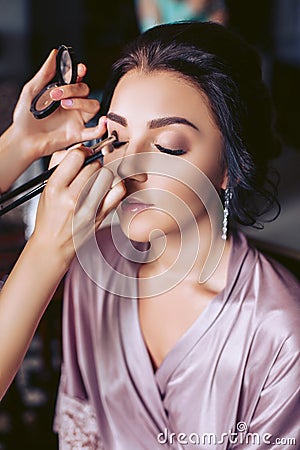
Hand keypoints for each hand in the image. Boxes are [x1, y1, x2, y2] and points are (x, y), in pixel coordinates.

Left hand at [0, 48, 103, 191]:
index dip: (81, 72)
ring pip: (93, 106)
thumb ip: (45, 73)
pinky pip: (95, 132)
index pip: (78, 80)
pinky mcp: (77, 134)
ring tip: (65, 105)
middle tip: (56, 94)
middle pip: (86, 90)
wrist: (23, 139)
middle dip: (73, 89)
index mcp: (62, 94)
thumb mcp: (32, 90)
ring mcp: (76, 119)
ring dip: (82, 102)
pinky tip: (101, 122)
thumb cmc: (25, 118)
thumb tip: (54, 55)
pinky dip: (102, 127)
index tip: (79, 69)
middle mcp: (72, 106)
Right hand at [31, 145, 124, 265]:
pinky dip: (116, 185)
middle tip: (89, 170)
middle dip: (93, 164)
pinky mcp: (102, 215)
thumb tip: (79, 149)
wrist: (54, 244)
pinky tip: (108, 188)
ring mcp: (89, 208)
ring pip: (107, 175)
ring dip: (104, 174)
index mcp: (55, 188)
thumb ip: (60, 165)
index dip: (82, 151)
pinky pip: (119, 191)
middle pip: (94, 165)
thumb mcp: (47, 188)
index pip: (76, 156)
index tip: (83, 154)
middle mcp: (72, 198)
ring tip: (97, 180)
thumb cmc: (49, 216)